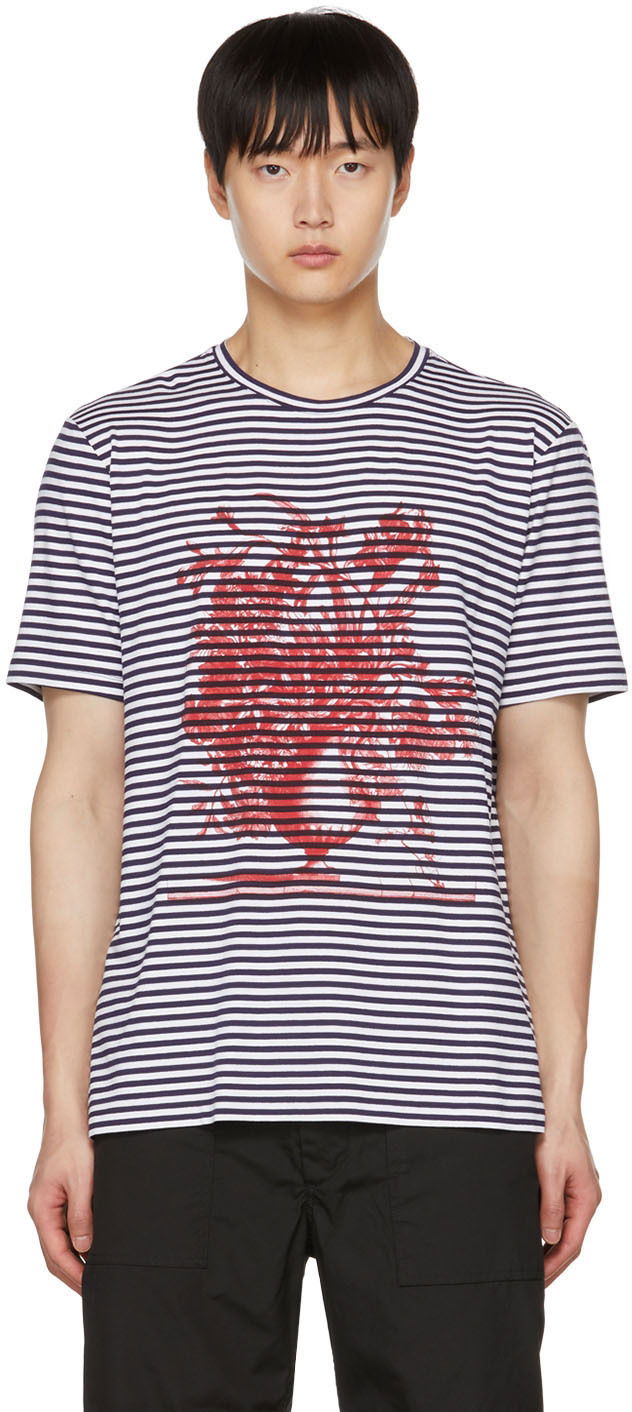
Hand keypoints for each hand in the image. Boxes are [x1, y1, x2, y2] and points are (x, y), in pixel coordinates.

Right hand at [27, 1124, 93, 1294]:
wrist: (70, 1116)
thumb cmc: (74, 1143)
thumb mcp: (82, 1181)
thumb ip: (81, 1216)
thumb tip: (83, 1249)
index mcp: (42, 1209)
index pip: (55, 1253)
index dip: (73, 1274)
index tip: (91, 1288)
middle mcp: (40, 1209)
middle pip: (53, 1252)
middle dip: (71, 1274)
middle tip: (92, 1290)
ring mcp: (47, 1202)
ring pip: (57, 1240)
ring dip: (73, 1259)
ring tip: (93, 1275)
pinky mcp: (56, 1194)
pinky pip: (62, 1225)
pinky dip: (74, 1242)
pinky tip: (90, 1246)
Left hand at [534, 1113, 601, 1286]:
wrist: (554, 1103)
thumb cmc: (554, 1131)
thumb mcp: (549, 1172)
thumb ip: (551, 1207)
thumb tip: (550, 1239)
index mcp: (587, 1198)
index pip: (571, 1244)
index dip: (554, 1265)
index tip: (537, 1282)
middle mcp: (586, 1196)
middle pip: (571, 1239)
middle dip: (553, 1262)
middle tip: (534, 1282)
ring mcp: (578, 1188)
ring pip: (566, 1225)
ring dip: (551, 1246)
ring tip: (533, 1264)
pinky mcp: (568, 1179)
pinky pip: (562, 1210)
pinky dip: (550, 1226)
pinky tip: (536, 1232)